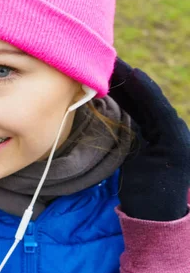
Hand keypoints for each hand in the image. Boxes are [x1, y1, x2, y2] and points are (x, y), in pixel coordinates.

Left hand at [109, 57, 189, 220]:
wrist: (159, 219)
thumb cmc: (141, 191)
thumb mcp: (129, 159)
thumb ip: (123, 138)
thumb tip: (98, 120)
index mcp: (154, 131)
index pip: (134, 100)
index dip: (117, 82)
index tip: (96, 65)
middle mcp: (167, 128)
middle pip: (141, 94)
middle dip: (122, 75)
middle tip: (101, 54)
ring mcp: (174, 134)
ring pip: (150, 97)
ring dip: (132, 77)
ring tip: (114, 59)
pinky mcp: (176, 142)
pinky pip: (160, 111)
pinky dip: (148, 93)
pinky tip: (134, 76)